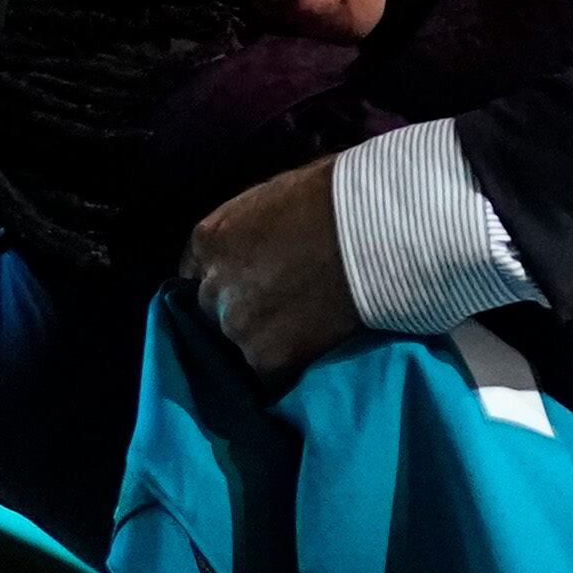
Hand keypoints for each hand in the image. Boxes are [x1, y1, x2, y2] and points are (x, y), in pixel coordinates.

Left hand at [180, 159, 364, 382]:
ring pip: (242, 345)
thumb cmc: (336, 199)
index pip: (197, 274)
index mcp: (209, 240)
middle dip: (243, 310)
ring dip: (266, 342)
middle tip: (284, 308)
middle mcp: (212, 286)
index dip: (228, 282)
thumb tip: (260, 242)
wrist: (375, 234)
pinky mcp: (267, 358)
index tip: (251, 286)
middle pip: (215, 311)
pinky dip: (289, 368)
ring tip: (305, 332)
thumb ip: (250, 228)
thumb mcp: (272, 198)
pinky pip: (270, 375)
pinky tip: (313, 354)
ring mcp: (237, 326)